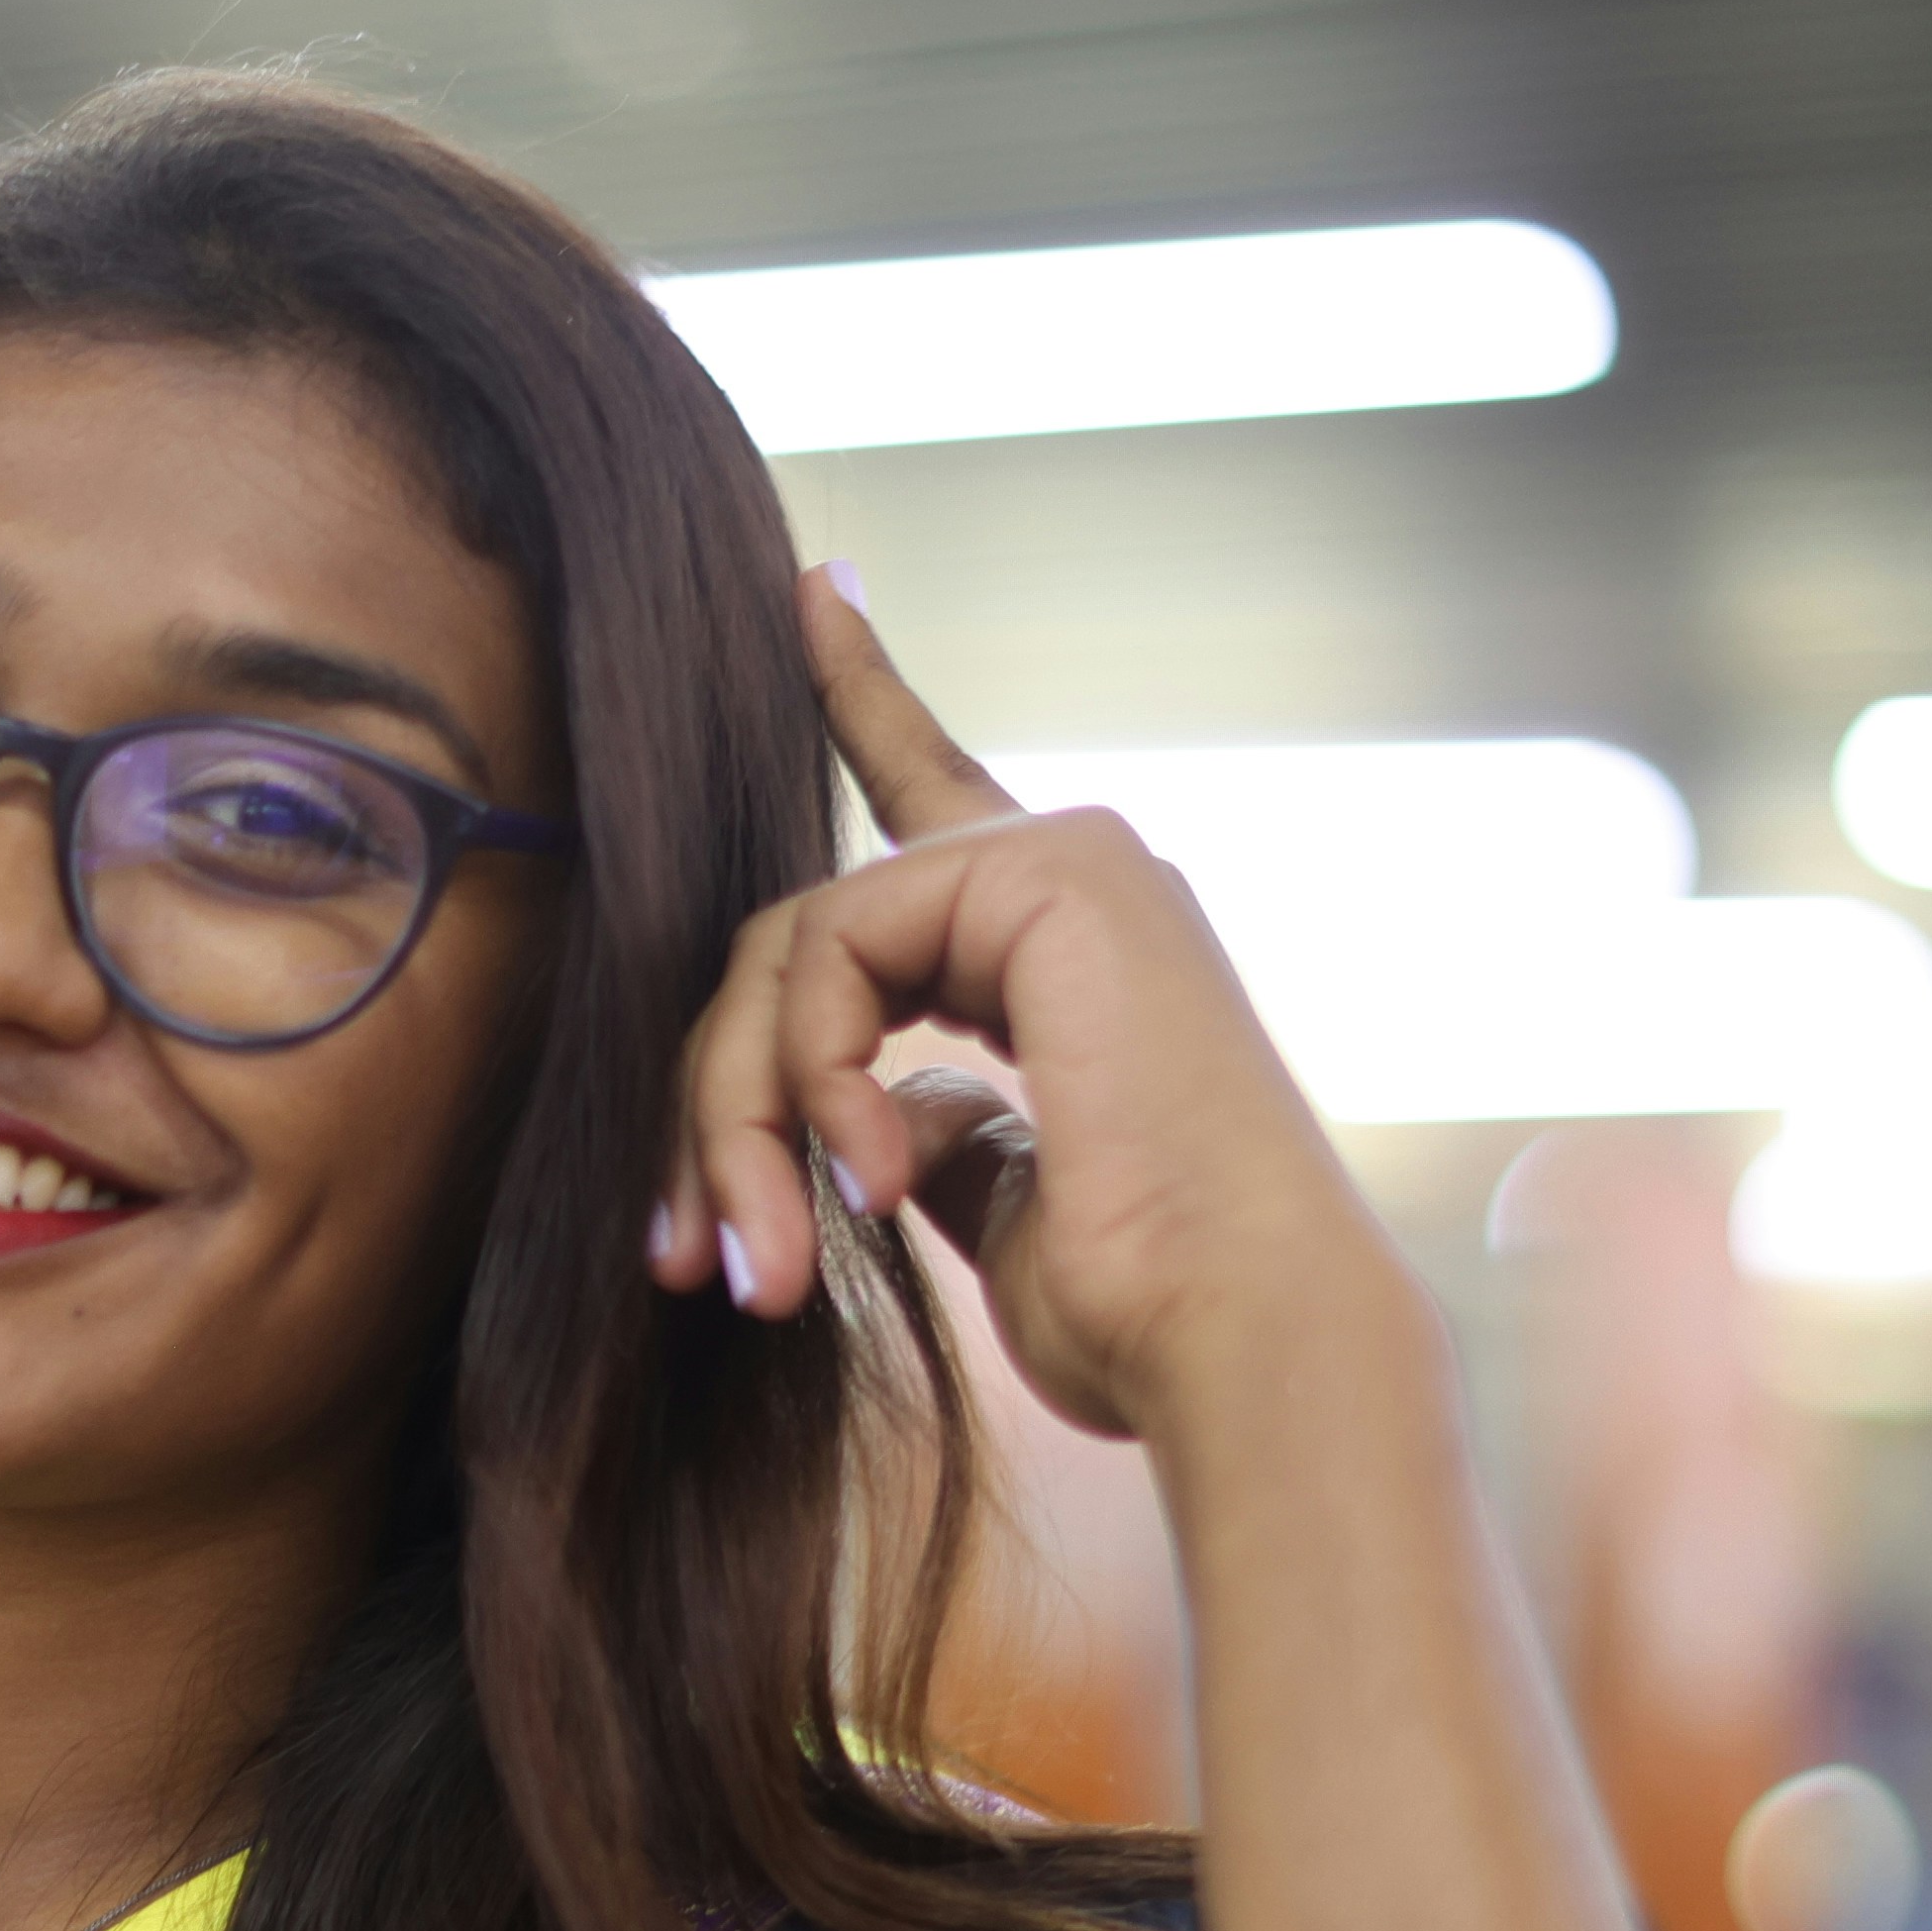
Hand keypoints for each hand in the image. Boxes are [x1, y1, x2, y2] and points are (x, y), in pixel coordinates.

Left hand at [650, 568, 1408, 1440]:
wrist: (1239, 1339)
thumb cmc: (1139, 1306)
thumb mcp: (995, 1199)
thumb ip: (925, 1119)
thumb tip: (870, 1112)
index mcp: (1068, 946)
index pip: (936, 796)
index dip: (866, 693)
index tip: (815, 591)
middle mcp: (1077, 880)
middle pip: (805, 934)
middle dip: (721, 1100)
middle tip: (692, 1254)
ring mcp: (1071, 863)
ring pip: (795, 944)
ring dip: (744, 1115)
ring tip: (765, 1261)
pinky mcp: (1053, 873)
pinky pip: (834, 945)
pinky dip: (816, 1075)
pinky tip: (873, 1183)